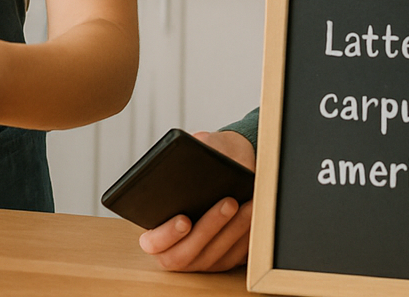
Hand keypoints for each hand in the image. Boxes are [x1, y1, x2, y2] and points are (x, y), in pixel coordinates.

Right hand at [139, 131, 255, 271]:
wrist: (224, 167)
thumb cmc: (204, 160)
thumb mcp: (198, 147)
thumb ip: (195, 147)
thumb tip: (200, 148)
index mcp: (155, 226)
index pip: (152, 242)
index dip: (166, 235)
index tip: (184, 219)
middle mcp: (174, 248)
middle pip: (186, 254)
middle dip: (209, 228)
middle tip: (228, 203)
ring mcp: (198, 259)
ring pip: (214, 257)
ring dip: (234, 230)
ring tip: (248, 204)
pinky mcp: (222, 261)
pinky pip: (234, 257)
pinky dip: (246, 237)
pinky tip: (256, 214)